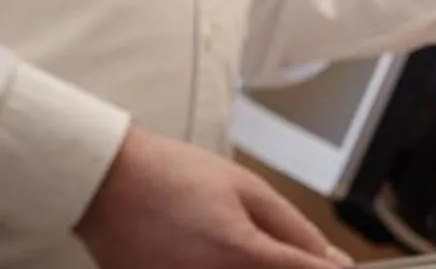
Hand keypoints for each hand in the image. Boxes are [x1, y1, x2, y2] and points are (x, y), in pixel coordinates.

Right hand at [75, 128, 351, 267]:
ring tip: (232, 242)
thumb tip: (331, 258)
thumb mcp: (244, 187)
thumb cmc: (171, 176)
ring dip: (255, 268)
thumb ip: (292, 227)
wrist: (105, 183)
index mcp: (240, 253)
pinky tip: (215, 254)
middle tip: (284, 250)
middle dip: (291, 268)